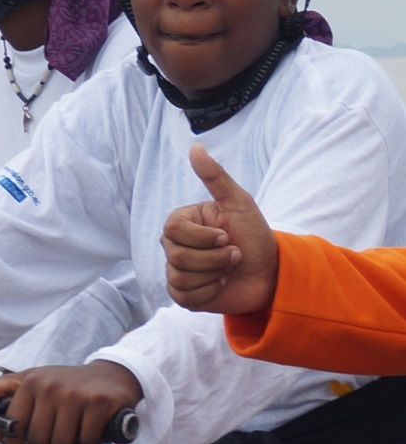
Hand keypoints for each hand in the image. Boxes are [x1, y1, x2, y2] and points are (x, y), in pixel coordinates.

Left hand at [0, 362, 143, 443]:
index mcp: (30, 384)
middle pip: (39, 439)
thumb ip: (7, 386)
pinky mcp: (99, 403)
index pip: (14, 425)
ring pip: (62, 443)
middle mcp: (50, 388)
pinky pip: (86, 440)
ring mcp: (75, 395)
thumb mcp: (36, 378)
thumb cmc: (69, 382)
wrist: (113, 374)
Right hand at [163, 142, 279, 315]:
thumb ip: (216, 177)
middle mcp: (174, 247)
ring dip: (215, 274)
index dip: (203, 237)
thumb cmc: (254, 234)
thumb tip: (196, 147)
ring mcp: (176, 271)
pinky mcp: (183, 295)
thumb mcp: (239, 203)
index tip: (226, 235)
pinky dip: (211, 292)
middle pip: (176, 256)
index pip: (172, 231)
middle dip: (214, 258)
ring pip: (181, 277)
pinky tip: (222, 284)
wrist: (271, 271)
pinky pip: (185, 296)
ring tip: (229, 269)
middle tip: (234, 254)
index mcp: (181, 224)